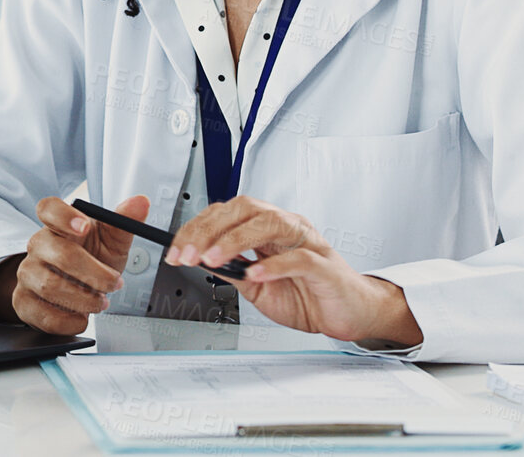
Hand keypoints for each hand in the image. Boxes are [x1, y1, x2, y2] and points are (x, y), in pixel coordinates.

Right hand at [6, 195, 147, 334]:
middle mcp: (38, 246)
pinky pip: (42, 314)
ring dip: (83, 298)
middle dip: (93, 272)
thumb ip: (124, 222)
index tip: (85, 226)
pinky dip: (69, 320)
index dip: (64, 216)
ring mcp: (27, 274)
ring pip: (50, 286)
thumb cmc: (92, 260)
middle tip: (114, 283)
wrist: (74, 291)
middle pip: (59, 252)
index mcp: (57, 225)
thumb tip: (140, 203)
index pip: (48, 209)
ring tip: (100, 302)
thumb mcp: (111, 242)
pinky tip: (82, 317)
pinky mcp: (24, 303)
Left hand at [166, 195, 421, 346]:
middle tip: (186, 254)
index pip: (227, 213)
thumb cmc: (308, 296)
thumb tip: (198, 260)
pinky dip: (273, 265)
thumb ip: (232, 271)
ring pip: (270, 224)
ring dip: (235, 240)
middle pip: (245, 209)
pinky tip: (254, 274)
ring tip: (213, 259)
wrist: (349, 314)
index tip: (175, 249)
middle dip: (209, 230)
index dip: (197, 228)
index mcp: (268, 229)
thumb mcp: (257, 287)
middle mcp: (287, 228)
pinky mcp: (324, 266)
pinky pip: (298, 258)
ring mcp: (308, 243)